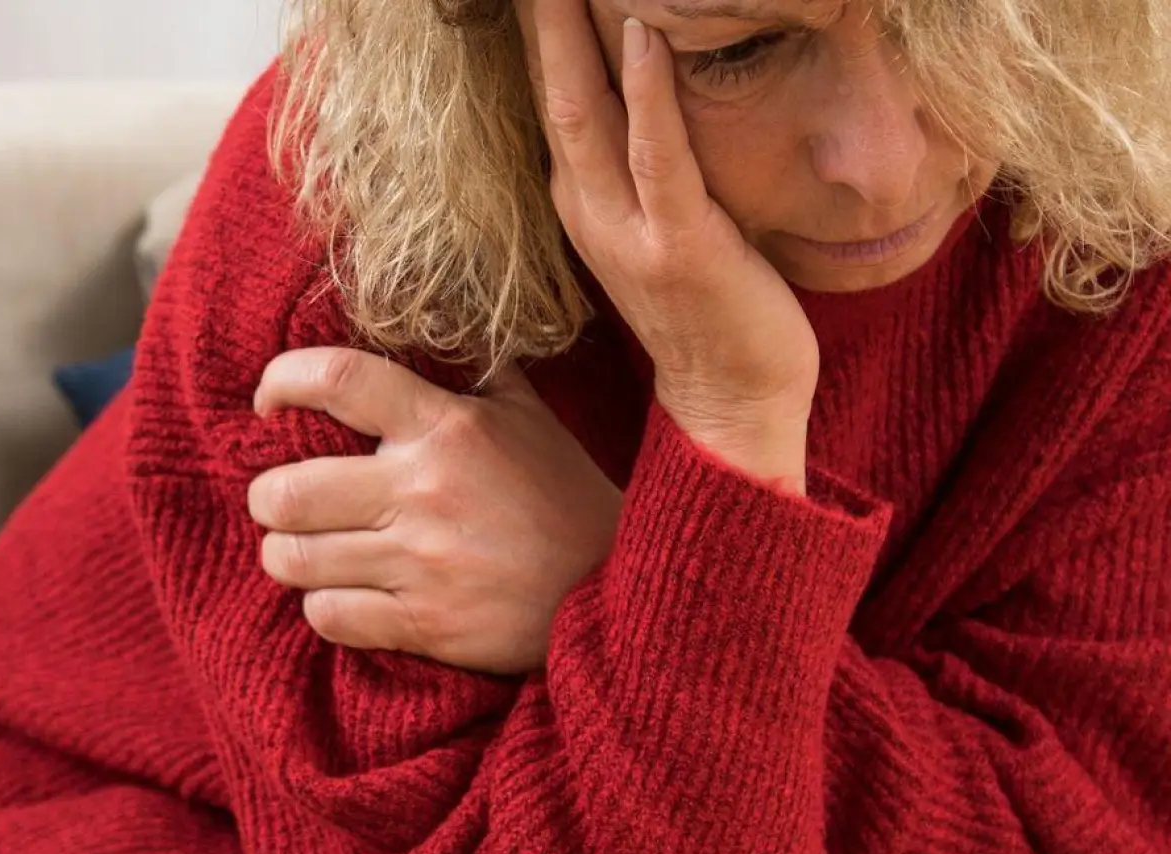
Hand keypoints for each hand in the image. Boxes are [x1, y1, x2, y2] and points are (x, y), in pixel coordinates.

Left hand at [248, 348, 621, 673]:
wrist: (616, 585)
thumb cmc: (563, 493)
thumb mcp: (526, 415)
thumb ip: (473, 368)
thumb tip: (435, 312)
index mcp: (446, 426)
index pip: (338, 380)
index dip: (282, 381)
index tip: (267, 401)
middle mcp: (425, 490)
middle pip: (287, 491)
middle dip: (267, 497)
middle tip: (279, 500)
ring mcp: (422, 563)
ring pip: (295, 560)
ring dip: (285, 555)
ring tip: (298, 550)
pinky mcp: (426, 624)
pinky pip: (329, 616)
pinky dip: (322, 606)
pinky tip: (339, 595)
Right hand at [519, 0, 817, 492]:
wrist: (730, 402)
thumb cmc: (708, 308)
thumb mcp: (656, 224)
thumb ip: (641, 163)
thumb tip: (646, 88)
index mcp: (582, 198)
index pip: (550, 93)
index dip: (536, 29)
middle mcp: (587, 207)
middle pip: (550, 88)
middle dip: (536, 17)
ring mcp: (626, 227)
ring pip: (585, 111)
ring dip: (570, 34)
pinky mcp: (679, 243)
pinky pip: (658, 154)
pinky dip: (647, 91)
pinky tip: (642, 34)